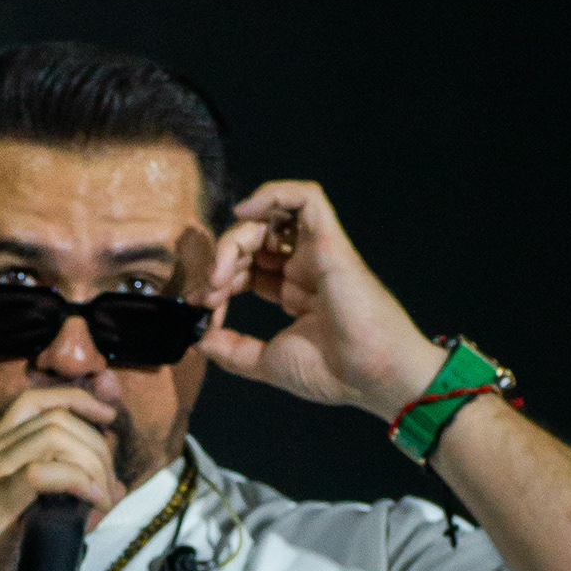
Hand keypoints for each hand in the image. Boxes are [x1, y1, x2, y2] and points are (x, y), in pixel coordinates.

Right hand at [0, 387, 123, 570]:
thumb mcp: (21, 517)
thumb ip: (59, 500)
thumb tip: (112, 491)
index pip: (35, 402)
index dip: (78, 401)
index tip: (107, 420)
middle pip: (56, 419)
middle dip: (98, 446)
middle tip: (111, 486)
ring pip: (54, 437)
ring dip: (93, 463)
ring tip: (104, 499)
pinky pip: (42, 474)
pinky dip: (79, 481)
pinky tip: (93, 501)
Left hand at [203, 180, 442, 421]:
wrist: (370, 375)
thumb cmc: (333, 372)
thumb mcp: (267, 362)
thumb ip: (233, 350)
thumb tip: (199, 340)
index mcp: (295, 292)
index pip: (247, 269)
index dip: (219, 280)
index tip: (200, 306)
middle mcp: (305, 267)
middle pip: (252, 242)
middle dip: (221, 262)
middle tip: (207, 292)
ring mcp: (317, 252)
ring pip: (269, 218)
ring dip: (235, 239)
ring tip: (220, 274)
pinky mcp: (329, 240)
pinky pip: (305, 196)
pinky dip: (272, 194)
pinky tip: (244, 213)